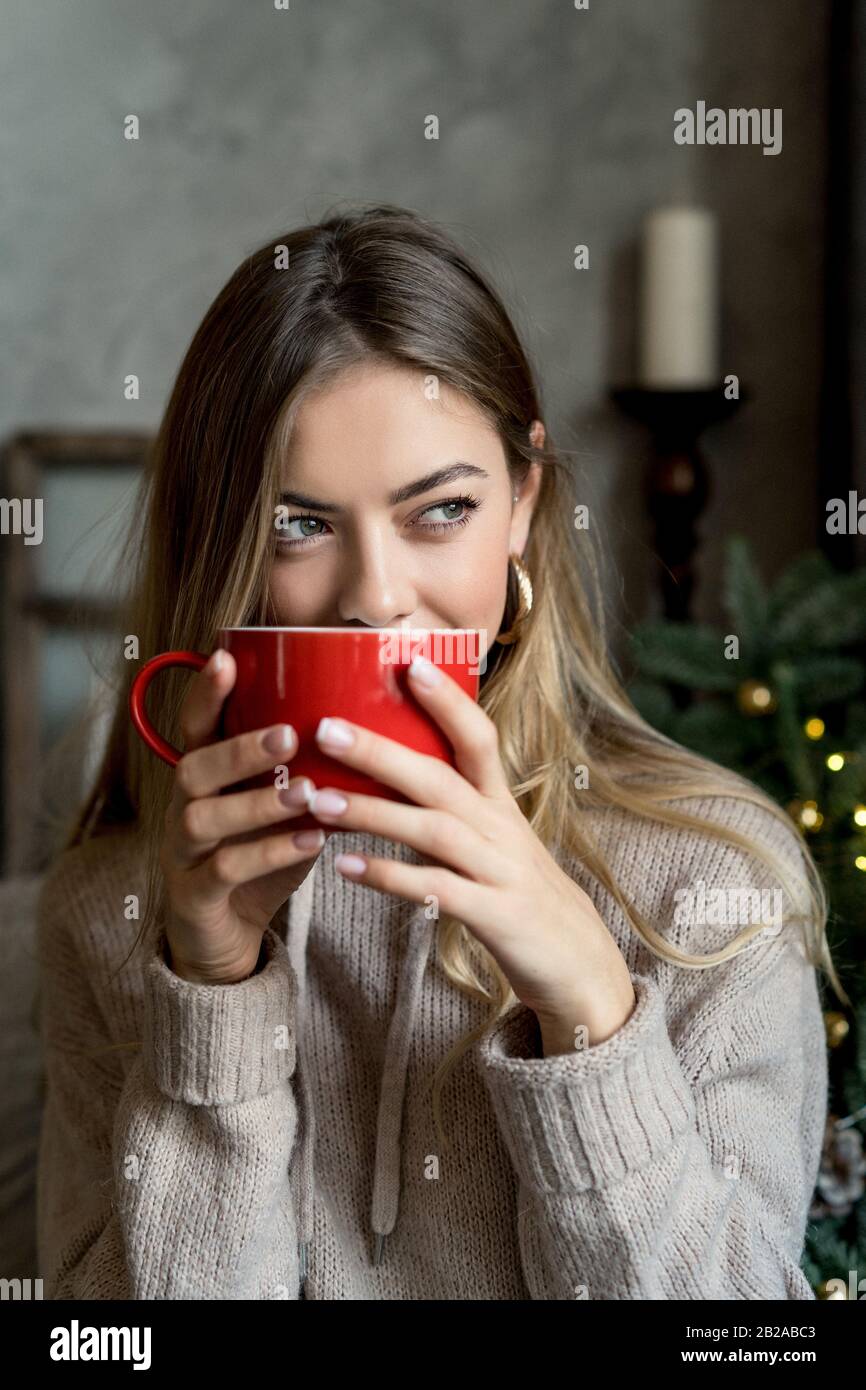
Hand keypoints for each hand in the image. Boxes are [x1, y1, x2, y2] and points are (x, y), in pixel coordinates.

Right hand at [159, 649, 330, 984]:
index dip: (205, 692)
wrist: (228, 935)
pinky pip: (224, 871)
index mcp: (204, 777)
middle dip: (240, 749)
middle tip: (290, 736)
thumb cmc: (261, 856)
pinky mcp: (195, 896)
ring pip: (203, 819)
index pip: (195, 726)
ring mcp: (182, 853)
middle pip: (194, 768)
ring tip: (307, 791)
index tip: (226, 657)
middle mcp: (183, 808)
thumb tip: (375, 725)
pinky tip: (310, 843)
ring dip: (257, 802)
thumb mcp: (282, 808)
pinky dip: (268, 854)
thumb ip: (307, 769)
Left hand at [307, 655, 635, 1047]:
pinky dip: (391, 877)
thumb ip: (452, 808)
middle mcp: (501, 829)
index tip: (409, 663)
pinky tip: (346, 868)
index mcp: (500, 805)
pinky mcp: (494, 916)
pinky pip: (436, 891)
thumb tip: (390, 772)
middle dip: (381, 751)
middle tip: (325, 728)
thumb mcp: (495, 842)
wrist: (580, 965)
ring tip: (316, 800)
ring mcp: (499, 872)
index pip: (478, 739)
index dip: (448, 701)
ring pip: (432, 830)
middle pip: (439, 778)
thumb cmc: (521, 895)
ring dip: (372, 812)